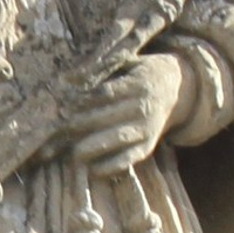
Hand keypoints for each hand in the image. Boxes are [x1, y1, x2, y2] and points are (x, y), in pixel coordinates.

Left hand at [61, 52, 185, 174]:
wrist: (177, 89)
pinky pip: (129, 159)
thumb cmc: (141, 73)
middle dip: (79, 126)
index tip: (61, 106)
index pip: (104, 93)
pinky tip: (92, 170)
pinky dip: (111, 166)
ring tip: (72, 154)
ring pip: (117, 139)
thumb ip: (103, 68)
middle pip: (107, 117)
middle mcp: (143, 107)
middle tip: (56, 133)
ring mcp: (147, 128)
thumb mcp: (128, 62)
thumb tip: (68, 77)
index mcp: (137, 83)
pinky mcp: (148, 146)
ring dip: (93, 148)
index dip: (82, 101)